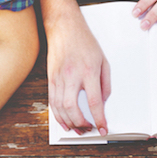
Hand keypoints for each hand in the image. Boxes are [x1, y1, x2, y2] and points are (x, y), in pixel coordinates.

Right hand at [46, 11, 111, 134]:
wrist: (64, 27)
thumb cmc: (85, 42)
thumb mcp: (103, 61)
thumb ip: (105, 84)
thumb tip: (103, 102)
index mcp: (88, 71)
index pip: (94, 102)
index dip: (99, 119)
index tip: (103, 128)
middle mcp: (72, 76)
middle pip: (73, 108)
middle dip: (81, 124)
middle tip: (89, 129)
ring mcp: (59, 78)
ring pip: (60, 108)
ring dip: (69, 123)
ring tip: (78, 130)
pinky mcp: (51, 79)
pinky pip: (52, 102)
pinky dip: (58, 115)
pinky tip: (64, 122)